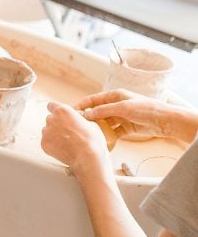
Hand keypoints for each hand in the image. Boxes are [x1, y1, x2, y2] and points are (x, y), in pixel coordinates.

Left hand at [41, 100, 108, 177]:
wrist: (87, 157)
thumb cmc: (91, 140)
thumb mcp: (90, 122)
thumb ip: (78, 118)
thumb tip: (77, 118)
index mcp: (62, 111)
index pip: (51, 105)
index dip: (56, 110)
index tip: (59, 115)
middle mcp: (51, 119)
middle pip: (50, 119)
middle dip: (56, 123)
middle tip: (67, 132)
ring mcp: (46, 131)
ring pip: (47, 130)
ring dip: (54, 134)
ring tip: (66, 142)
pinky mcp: (44, 143)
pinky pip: (46, 141)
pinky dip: (52, 144)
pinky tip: (63, 148)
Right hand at [76, 89, 191, 141]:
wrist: (165, 121)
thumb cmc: (145, 109)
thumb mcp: (123, 107)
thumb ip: (104, 111)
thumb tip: (87, 114)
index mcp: (115, 96)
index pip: (93, 100)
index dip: (82, 105)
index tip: (71, 112)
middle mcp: (116, 105)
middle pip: (97, 111)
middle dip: (88, 118)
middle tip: (77, 125)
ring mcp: (121, 117)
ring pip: (104, 122)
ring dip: (97, 127)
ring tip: (87, 134)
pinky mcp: (126, 128)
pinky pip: (112, 132)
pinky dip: (107, 136)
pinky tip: (100, 140)